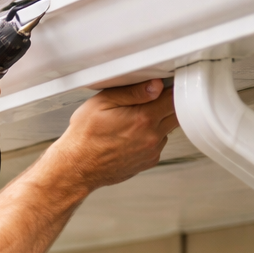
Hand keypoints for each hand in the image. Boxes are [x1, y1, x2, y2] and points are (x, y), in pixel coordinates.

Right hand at [50, 80, 176, 193]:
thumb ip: (132, 92)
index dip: (170, 88)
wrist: (77, 167)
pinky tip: (131, 135)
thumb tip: (156, 85)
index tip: (162, 86)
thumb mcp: (102, 103)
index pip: (174, 98)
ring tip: (134, 120)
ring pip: (168, 129)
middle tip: (148, 101)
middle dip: (166, 105)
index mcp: (143, 119)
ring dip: (158, 122)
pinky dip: (150, 137)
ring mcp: (152, 152)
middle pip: (176, 114)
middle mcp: (152, 137)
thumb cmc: (84, 137)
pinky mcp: (148, 161)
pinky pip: (159, 144)